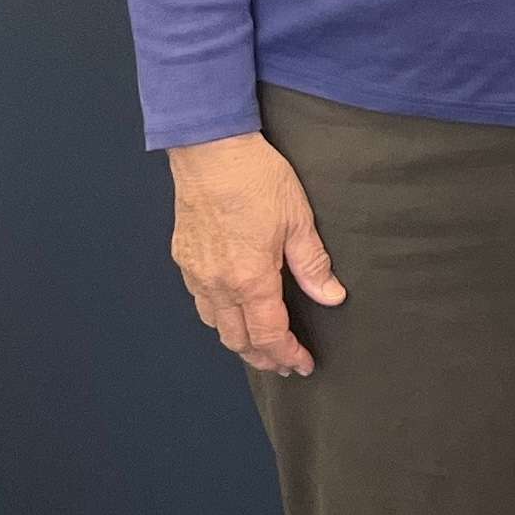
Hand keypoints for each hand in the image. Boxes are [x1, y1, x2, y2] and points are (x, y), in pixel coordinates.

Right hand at [166, 133, 345, 376]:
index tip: (303, 365)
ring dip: (238, 341)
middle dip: (263, 357)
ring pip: (215, 325)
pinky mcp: (182, 258)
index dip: (287, 355)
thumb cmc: (258, 179)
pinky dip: (219, 317)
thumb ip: (313, 264)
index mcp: (249, 279)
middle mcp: (217, 284)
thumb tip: (332, 297)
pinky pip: (200, 302)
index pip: (268, 335)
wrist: (211, 149)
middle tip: (285, 364)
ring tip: (262, 345)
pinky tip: (233, 312)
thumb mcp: (299, 219)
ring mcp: (194, 273)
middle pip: (237, 340)